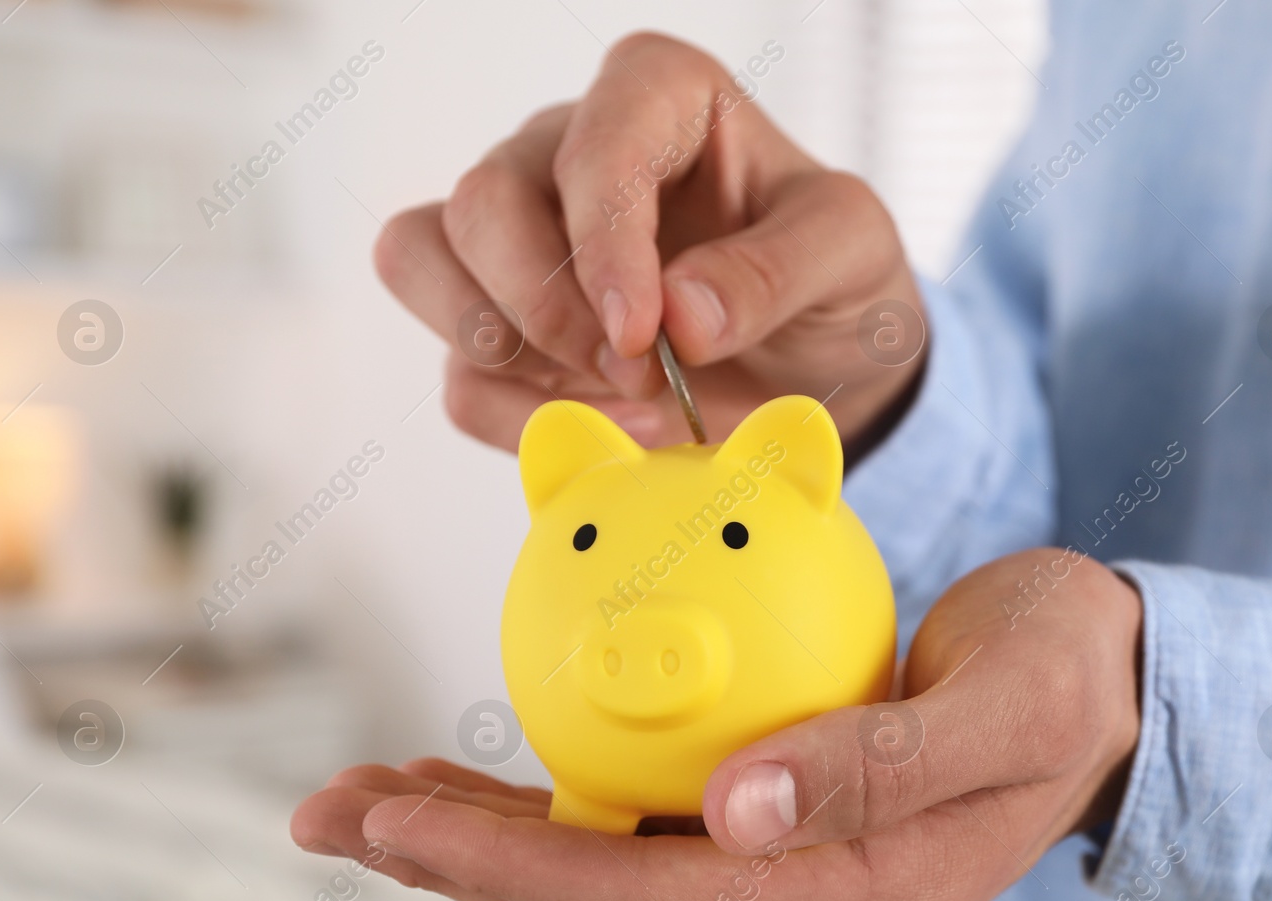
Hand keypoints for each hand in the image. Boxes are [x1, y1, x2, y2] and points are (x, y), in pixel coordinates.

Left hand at [291, 549, 1142, 900]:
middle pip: (602, 894)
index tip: (392, 822)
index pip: (653, 898)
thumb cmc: (1065, 679)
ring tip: (365, 794)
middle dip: (460, 859)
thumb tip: (732, 819)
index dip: (514, 866)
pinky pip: (638, 824)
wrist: (1108, 687)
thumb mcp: (1004, 704)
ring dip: (484, 834)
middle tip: (328, 811)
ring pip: (603, 864)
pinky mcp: (772, 834)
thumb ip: (876, 766)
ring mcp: (785, 883)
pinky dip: (551, 800)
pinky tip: (475, 772)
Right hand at [374, 32, 924, 453]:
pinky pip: (459, 376)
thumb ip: (777, 270)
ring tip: (619, 404)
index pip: (593, 144)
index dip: (603, 243)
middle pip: (482, 204)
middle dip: (549, 311)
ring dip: (508, 357)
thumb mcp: (850, 254)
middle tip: (640, 377)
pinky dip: (519, 423)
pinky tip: (604, 433)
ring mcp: (516, 239)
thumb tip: (678, 316)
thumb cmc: (830, 279)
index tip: (642, 334)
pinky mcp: (497, 328)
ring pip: (422, 264)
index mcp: (657, 96)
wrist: (815, 364)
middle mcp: (563, 150)